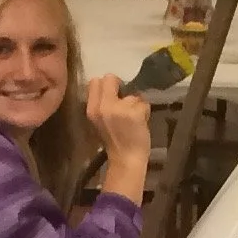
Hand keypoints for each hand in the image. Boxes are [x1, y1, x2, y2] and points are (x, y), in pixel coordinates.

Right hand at [85, 73, 152, 195]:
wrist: (126, 160)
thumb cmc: (113, 141)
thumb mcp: (99, 121)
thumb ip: (102, 104)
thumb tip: (113, 88)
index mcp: (92, 109)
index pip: (94, 81)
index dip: (106, 86)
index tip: (113, 94)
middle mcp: (103, 106)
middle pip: (111, 78)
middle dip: (120, 86)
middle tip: (125, 101)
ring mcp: (120, 108)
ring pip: (132, 93)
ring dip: (136, 103)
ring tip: (134, 118)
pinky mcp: (135, 113)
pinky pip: (143, 103)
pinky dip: (145, 111)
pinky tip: (141, 123)